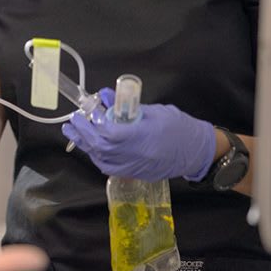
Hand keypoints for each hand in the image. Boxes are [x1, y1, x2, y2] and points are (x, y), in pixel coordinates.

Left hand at [61, 88, 215, 181]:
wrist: (197, 151)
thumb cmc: (179, 127)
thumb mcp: (155, 111)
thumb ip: (128, 107)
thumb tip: (104, 97)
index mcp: (143, 137)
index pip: (110, 132)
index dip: (94, 123)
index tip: (86, 112)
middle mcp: (136, 155)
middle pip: (101, 146)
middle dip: (83, 133)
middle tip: (73, 121)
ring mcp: (134, 167)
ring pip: (101, 158)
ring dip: (85, 144)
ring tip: (74, 132)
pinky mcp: (134, 173)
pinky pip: (108, 167)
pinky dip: (96, 156)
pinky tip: (90, 146)